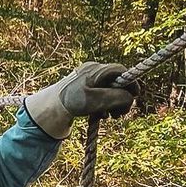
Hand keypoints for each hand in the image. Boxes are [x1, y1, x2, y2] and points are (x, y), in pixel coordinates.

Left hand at [24, 62, 138, 139]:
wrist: (49, 108)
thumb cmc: (72, 102)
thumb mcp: (97, 100)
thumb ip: (117, 97)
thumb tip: (131, 97)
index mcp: (96, 70)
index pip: (121, 71)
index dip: (131, 83)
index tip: (136, 96)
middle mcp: (93, 71)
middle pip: (116, 82)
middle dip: (121, 98)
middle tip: (120, 114)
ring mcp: (87, 79)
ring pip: (108, 89)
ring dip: (112, 103)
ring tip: (108, 117)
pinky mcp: (83, 88)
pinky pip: (100, 94)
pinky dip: (103, 104)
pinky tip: (99, 115)